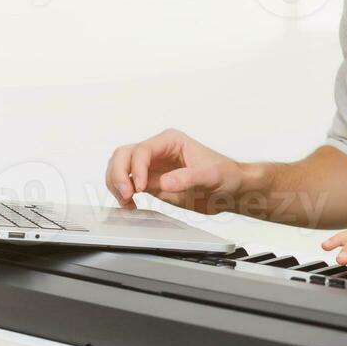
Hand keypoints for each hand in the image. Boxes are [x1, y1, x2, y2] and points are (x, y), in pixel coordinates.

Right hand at [105, 129, 249, 212]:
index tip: (141, 187)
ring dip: (116, 184)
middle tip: (126, 194)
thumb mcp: (210, 175)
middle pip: (123, 155)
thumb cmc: (225, 175)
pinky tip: (130, 204)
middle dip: (119, 174)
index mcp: (170, 141)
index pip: (142, 150)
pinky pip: (126, 183)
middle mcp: (158, 151)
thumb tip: (163, 182)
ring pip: (119, 167)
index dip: (137, 168)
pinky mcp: (151, 181)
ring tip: (127, 201)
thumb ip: (187, 178)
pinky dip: (121, 193)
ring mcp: (152, 166)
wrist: (230, 189)